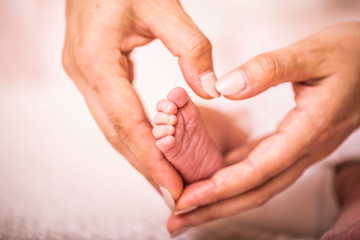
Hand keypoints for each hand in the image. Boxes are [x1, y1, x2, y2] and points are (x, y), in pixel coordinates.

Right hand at [62, 0, 216, 201]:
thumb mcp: (162, 5)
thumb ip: (191, 47)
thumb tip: (212, 90)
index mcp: (96, 60)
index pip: (126, 122)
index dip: (150, 158)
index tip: (172, 186)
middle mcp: (83, 73)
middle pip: (116, 134)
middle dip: (144, 167)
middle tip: (172, 194)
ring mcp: (83, 74)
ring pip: (111, 128)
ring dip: (137, 156)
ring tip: (164, 180)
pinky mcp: (91, 73)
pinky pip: (112, 113)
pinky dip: (132, 136)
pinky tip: (150, 148)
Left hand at [167, 22, 359, 233]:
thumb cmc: (349, 55)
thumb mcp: (311, 53)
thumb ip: (270, 69)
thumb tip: (226, 87)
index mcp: (307, 131)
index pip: (260, 169)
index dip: (224, 187)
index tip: (190, 198)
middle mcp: (304, 148)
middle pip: (256, 189)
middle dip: (216, 207)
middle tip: (179, 218)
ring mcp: (300, 149)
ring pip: (259, 184)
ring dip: (223, 198)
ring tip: (190, 207)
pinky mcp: (295, 142)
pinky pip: (262, 167)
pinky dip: (236, 177)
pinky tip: (214, 178)